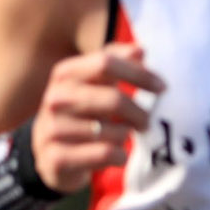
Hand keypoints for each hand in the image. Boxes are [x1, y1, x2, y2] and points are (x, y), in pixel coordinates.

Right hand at [29, 43, 164, 194]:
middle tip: (146, 123)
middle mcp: (54, 98)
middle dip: (138, 113)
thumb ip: (115, 64)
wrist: (47, 154)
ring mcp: (52, 129)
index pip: (106, 63)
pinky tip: (118, 155)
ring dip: (124, 136)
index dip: (139, 74)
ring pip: (112, 131)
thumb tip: (140, 50)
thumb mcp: (93, 84)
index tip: (162, 87)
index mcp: (65, 74)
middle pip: (113, 100)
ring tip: (121, 138)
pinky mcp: (56, 158)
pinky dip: (119, 156)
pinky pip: (104, 154)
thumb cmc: (79, 113)